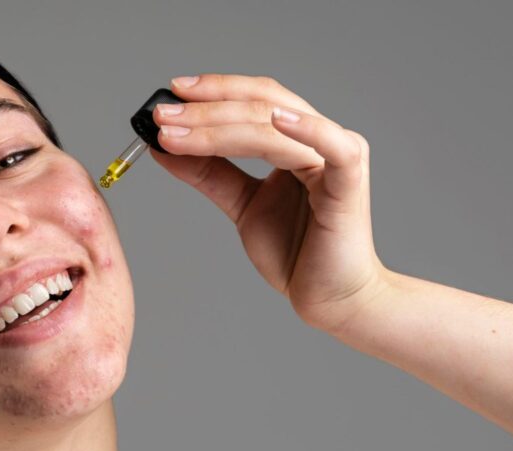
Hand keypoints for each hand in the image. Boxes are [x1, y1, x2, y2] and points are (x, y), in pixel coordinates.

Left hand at [151, 74, 391, 333]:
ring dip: (220, 125)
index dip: (213, 91)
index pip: (253, 100)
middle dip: (205, 109)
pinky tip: (275, 120)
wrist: (327, 296)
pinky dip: (306, 129)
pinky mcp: (350, 181)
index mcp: (294, 139)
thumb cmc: (295, 250)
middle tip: (162, 114)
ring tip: (177, 131)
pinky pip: (331, 146)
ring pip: (274, 126)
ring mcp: (335, 156)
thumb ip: (209, 173)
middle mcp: (316, 139)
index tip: (170, 93)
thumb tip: (164, 145)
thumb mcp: (241, 204)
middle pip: (259, 106)